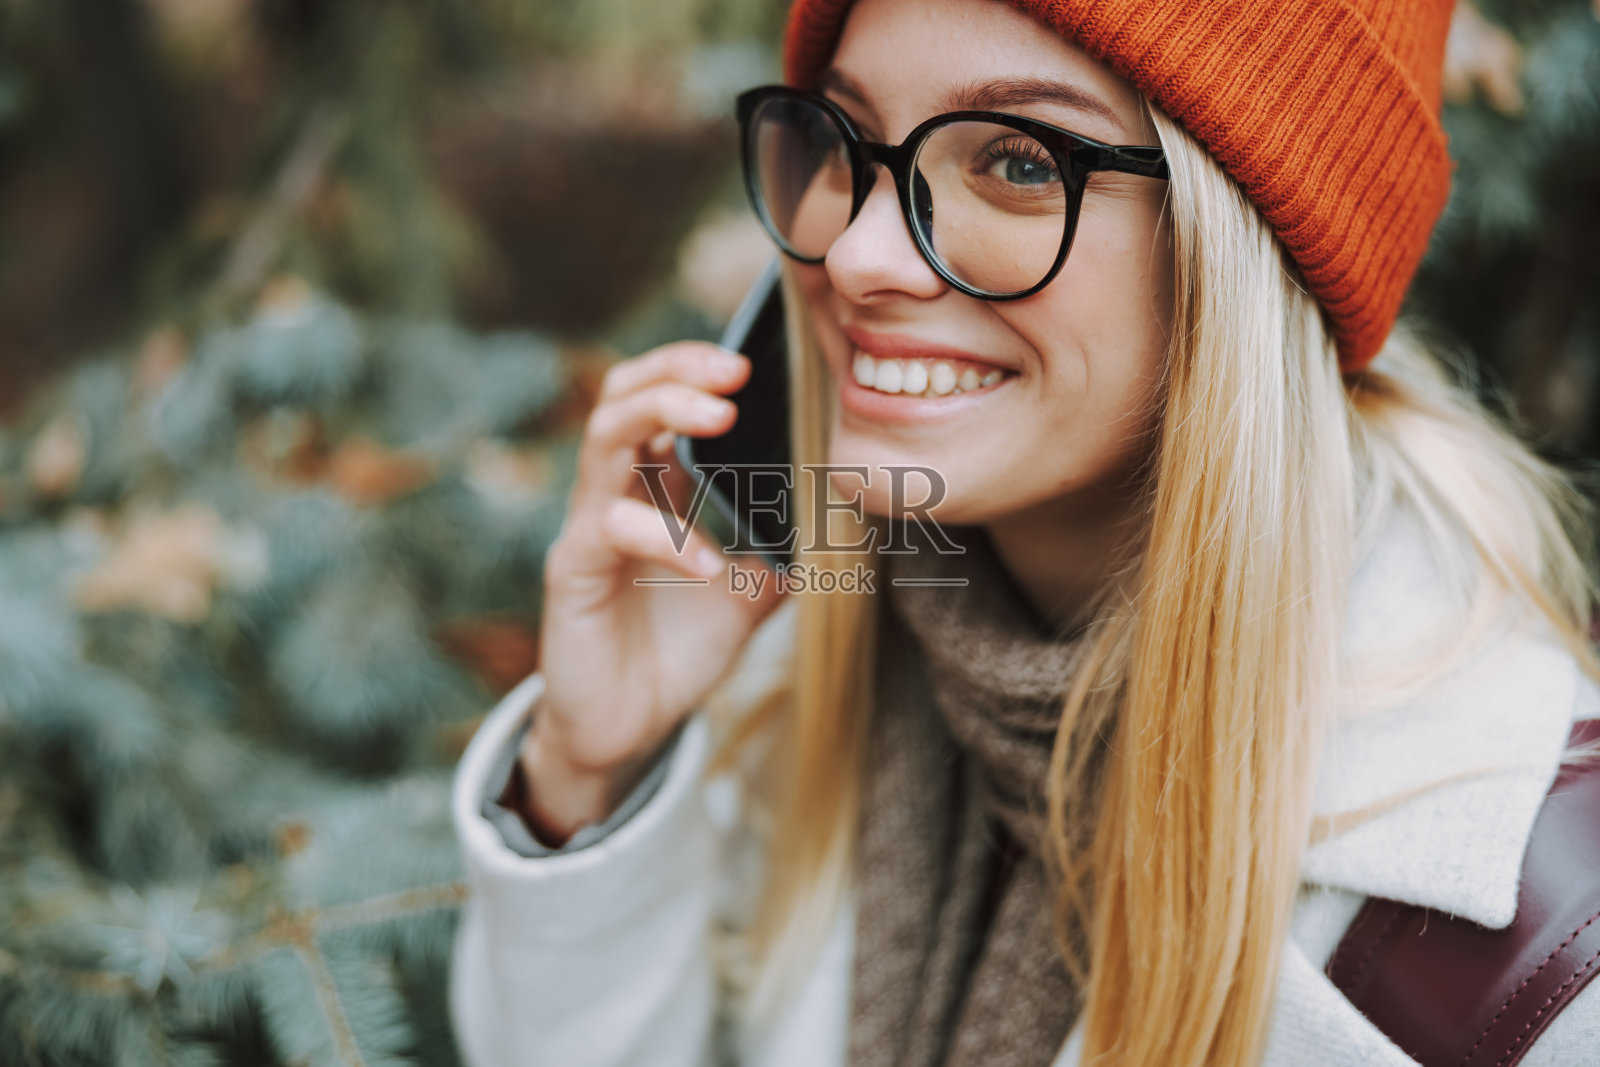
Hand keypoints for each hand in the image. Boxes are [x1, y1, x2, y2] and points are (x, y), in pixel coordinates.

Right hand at [525, 342, 786, 838]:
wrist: (624, 732)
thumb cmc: (674, 654)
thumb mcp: (747, 598)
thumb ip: (781, 556)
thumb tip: (844, 529)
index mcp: (651, 490)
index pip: (655, 398)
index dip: (692, 369)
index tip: (749, 364)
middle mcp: (611, 496)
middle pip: (620, 397)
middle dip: (675, 371)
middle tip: (733, 369)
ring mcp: (586, 531)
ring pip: (604, 442)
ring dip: (661, 415)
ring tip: (720, 415)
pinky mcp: (572, 576)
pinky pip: (611, 532)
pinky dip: (666, 537)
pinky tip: (710, 563)